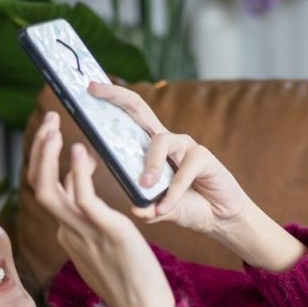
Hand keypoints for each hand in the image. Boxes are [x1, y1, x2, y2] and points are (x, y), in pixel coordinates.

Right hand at [27, 111, 175, 306]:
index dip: (47, 162)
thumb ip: (90, 220)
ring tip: (53, 126)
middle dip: (39, 151)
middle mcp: (69, 232)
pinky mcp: (106, 232)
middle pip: (39, 186)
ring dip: (48, 153)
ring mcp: (84, 233)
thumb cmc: (132, 282)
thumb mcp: (103, 247)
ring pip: (49, 188)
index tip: (54, 137)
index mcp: (69, 235)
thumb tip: (80, 190)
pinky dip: (77, 171)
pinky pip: (82, 197)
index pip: (49, 192)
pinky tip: (81, 151)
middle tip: (48, 120)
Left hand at [88, 82, 250, 235]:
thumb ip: (147, 207)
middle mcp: (167, 140)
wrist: (219, 218)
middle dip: (115, 96)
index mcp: (151, 148)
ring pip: (160, 142)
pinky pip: (183, 170)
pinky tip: (166, 207)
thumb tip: (136, 209)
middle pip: (138, 109)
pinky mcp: (203, 157)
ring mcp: (185, 146)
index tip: (89, 88)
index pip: (128, 117)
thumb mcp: (159, 209)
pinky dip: (173, 193)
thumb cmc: (187, 206)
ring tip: (145, 185)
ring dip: (150, 166)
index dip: (110, 102)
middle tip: (94, 90)